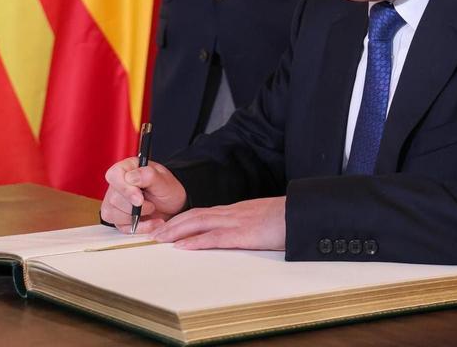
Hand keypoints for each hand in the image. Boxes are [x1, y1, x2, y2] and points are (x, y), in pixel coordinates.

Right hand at [100, 157, 187, 232]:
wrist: (173, 206)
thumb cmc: (168, 189)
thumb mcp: (164, 181)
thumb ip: (149, 176)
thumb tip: (131, 177)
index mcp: (127, 169)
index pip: (114, 175)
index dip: (125, 189)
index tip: (140, 199)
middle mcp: (118, 185)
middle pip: (114, 198)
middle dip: (135, 206)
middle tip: (152, 204)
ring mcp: (115, 203)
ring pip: (113, 214)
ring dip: (136, 216)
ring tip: (151, 209)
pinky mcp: (118, 219)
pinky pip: (121, 227)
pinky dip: (139, 227)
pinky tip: (151, 221)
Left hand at [153, 196, 285, 250]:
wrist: (302, 214)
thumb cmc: (287, 218)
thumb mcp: (262, 219)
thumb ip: (248, 224)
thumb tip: (240, 232)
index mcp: (236, 210)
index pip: (203, 212)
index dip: (183, 219)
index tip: (168, 226)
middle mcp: (231, 213)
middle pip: (194, 215)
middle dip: (172, 224)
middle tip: (154, 233)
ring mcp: (236, 222)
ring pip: (198, 223)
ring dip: (176, 231)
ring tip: (159, 239)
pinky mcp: (243, 235)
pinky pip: (214, 238)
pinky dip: (196, 242)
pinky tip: (182, 246)